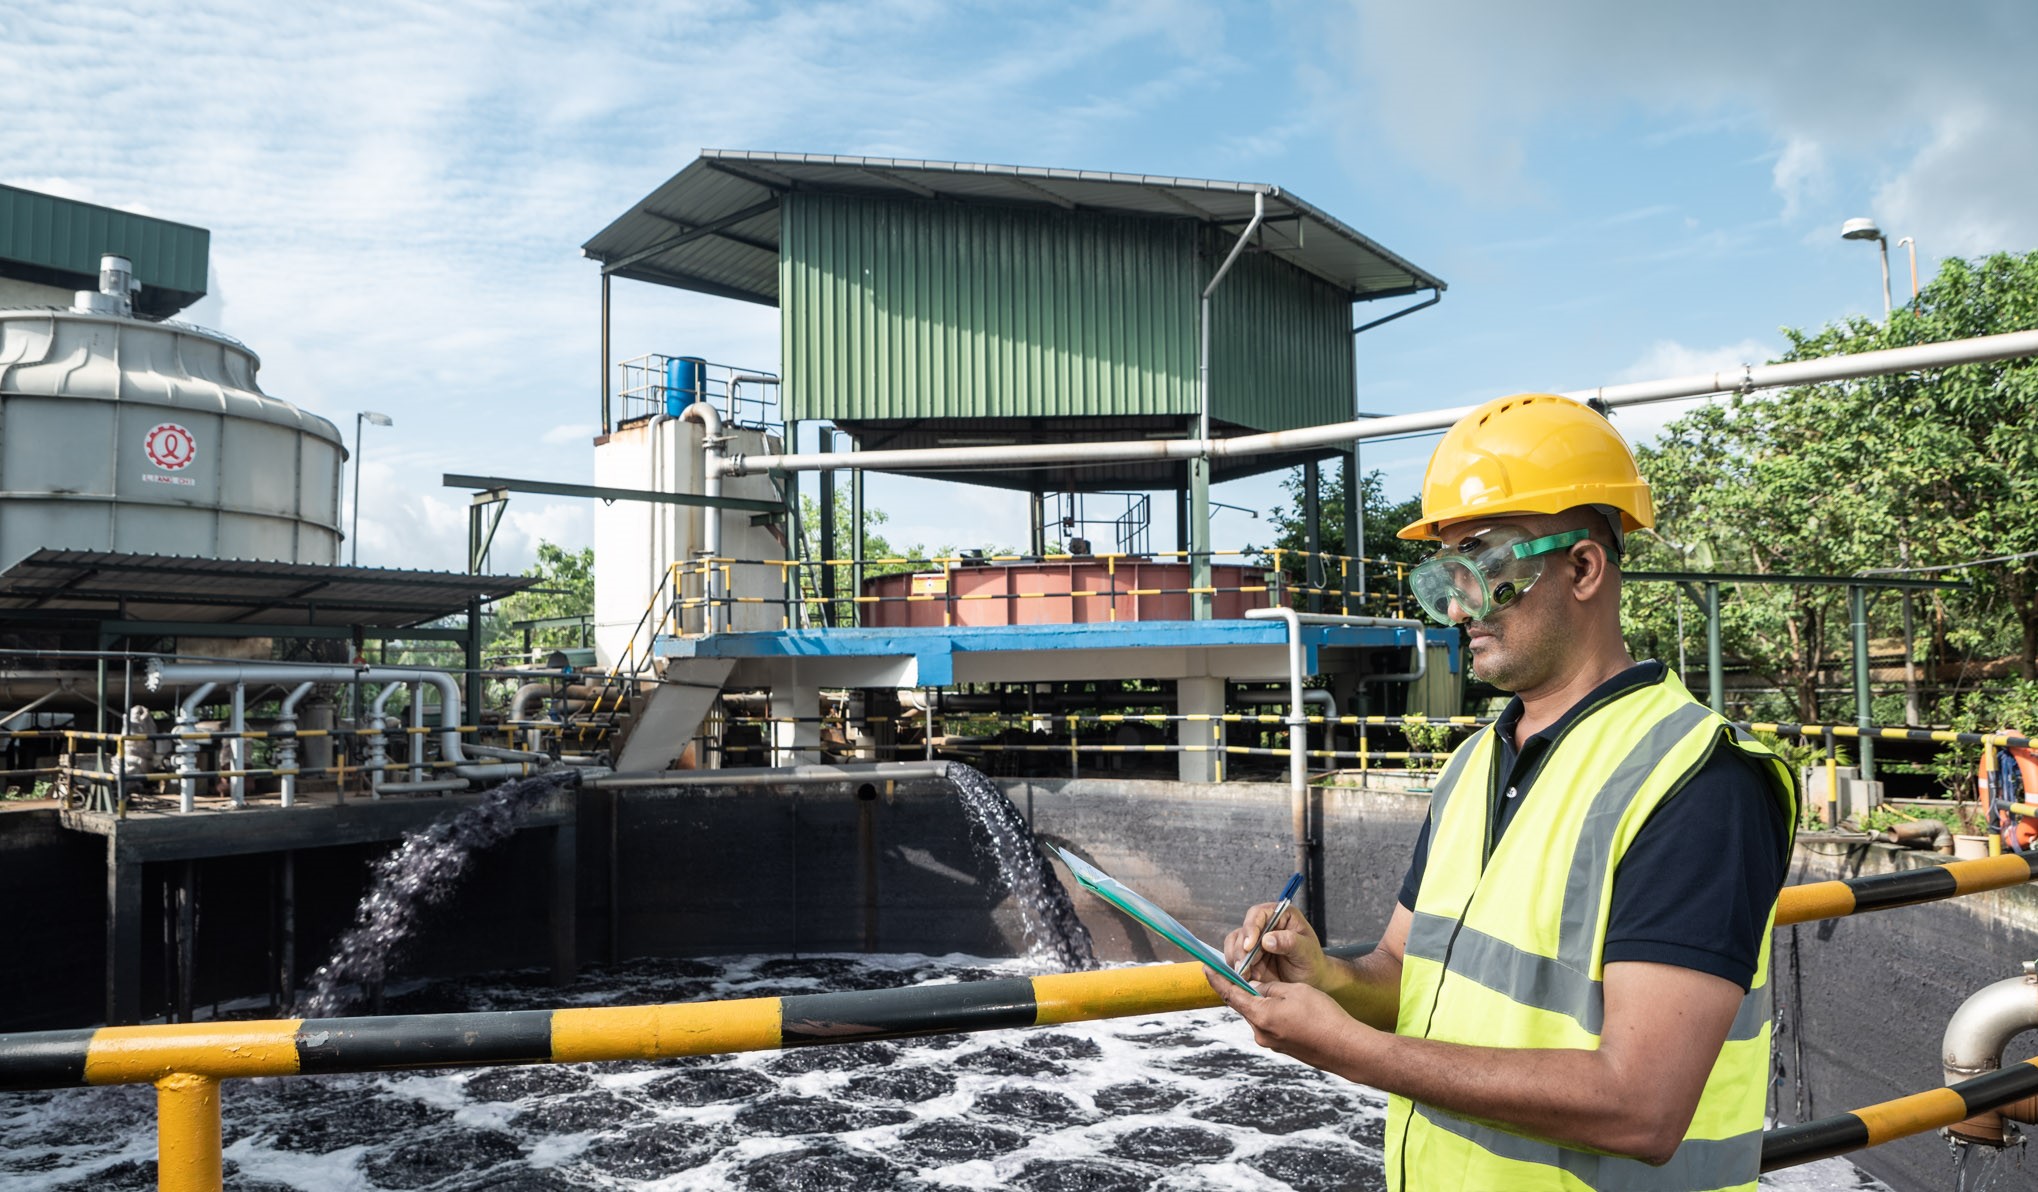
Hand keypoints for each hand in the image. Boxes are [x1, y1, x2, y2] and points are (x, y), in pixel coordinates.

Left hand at [1210, 977, 1372, 1074]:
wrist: (1345, 1048)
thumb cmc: (1322, 1016)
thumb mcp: (1294, 991)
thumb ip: (1270, 988)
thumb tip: (1256, 988)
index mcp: (1260, 1016)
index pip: (1230, 994)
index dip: (1217, 979)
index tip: (1206, 967)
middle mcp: (1260, 1033)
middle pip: (1244, 1005)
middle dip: (1242, 988)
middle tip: (1241, 970)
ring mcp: (1271, 1043)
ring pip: (1258, 1015)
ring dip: (1260, 1001)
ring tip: (1274, 987)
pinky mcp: (1283, 1047)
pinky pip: (1270, 1025)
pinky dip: (1271, 1012)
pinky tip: (1286, 1006)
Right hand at [1220, 901, 1334, 988]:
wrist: (1310, 981)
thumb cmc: (1312, 962)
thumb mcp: (1306, 951)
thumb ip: (1289, 942)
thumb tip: (1267, 940)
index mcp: (1281, 915)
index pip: (1259, 914)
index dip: (1251, 927)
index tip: (1250, 945)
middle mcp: (1265, 925)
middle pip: (1243, 931)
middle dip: (1241, 950)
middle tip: (1245, 966)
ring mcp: (1255, 941)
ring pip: (1234, 944)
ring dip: (1237, 959)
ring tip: (1246, 975)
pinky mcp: (1248, 956)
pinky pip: (1234, 958)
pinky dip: (1237, 968)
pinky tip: (1246, 978)